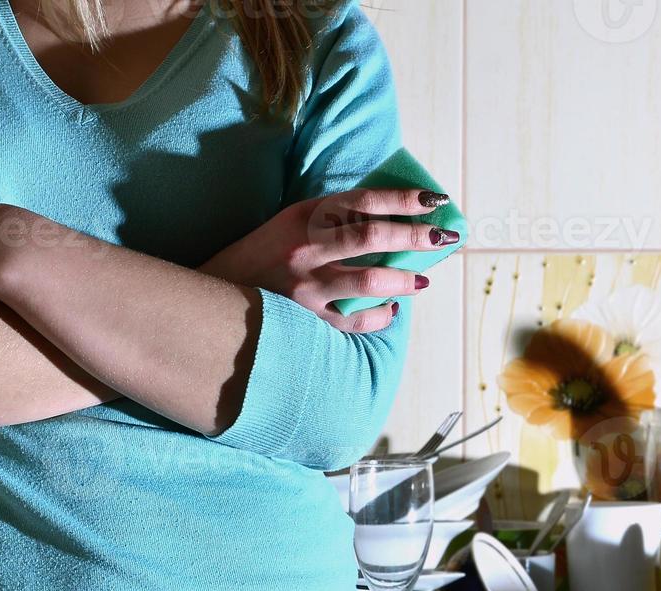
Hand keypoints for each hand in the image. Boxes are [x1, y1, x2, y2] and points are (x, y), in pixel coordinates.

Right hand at [199, 189, 458, 333]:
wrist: (216, 291)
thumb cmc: (264, 252)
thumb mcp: (293, 220)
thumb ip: (333, 217)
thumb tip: (389, 216)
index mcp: (304, 216)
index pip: (364, 201)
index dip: (403, 199)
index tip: (434, 200)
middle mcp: (307, 248)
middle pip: (372, 236)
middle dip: (415, 236)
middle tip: (444, 237)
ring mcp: (306, 287)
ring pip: (369, 282)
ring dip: (404, 280)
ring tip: (423, 280)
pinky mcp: (306, 319)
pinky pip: (355, 320)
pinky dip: (381, 316)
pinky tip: (394, 309)